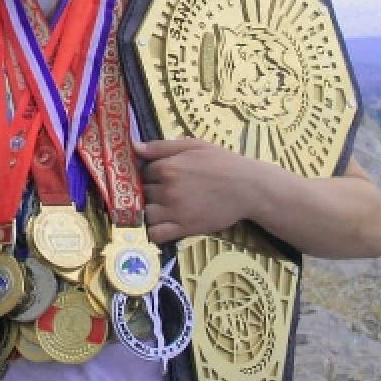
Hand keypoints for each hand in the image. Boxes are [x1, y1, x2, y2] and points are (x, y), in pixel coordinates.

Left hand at [136, 137, 257, 243]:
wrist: (247, 187)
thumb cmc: (222, 162)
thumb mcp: (193, 145)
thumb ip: (161, 146)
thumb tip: (134, 146)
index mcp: (168, 167)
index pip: (143, 172)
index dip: (150, 174)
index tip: (160, 176)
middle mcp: (167, 190)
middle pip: (144, 192)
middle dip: (151, 191)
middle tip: (166, 191)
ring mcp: (174, 211)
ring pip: (146, 214)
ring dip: (151, 211)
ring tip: (164, 207)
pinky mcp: (184, 228)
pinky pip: (156, 234)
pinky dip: (154, 231)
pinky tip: (163, 225)